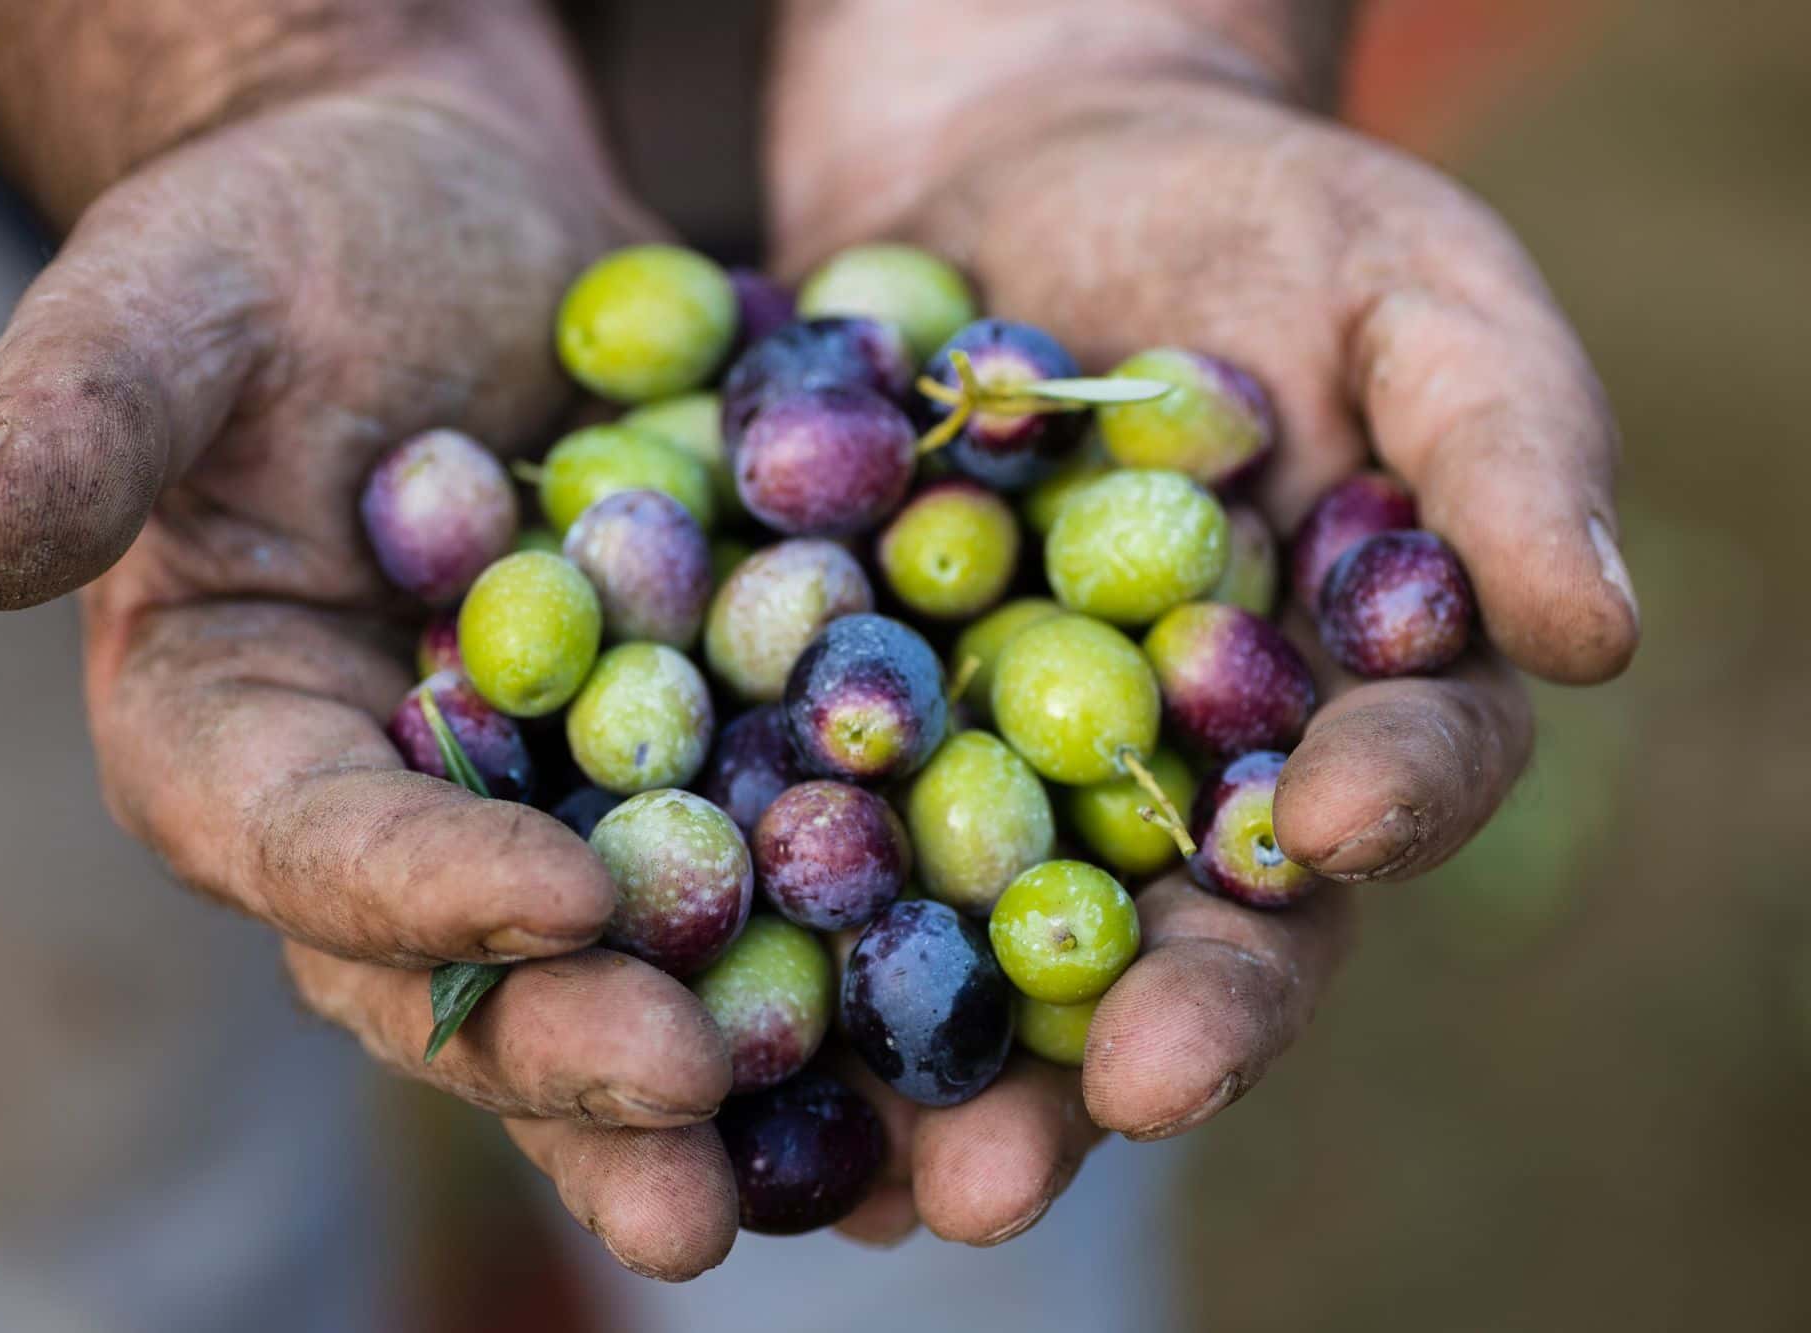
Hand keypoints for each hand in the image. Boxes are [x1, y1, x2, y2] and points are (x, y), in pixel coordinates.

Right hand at [0, 72, 746, 1277]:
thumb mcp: (174, 301)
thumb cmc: (284, 250)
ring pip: (645, 965)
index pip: (321, 846)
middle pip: (485, 971)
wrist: (459, 216)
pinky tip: (962, 994)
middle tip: (696, 1118)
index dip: (424, 889)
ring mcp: (560, 801)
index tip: (556, 907)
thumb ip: (88, 421)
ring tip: (846, 1158)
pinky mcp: (695, 755)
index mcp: (247, 748)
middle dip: (585, 1052)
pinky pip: (775, 854)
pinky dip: (865, 930)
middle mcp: (406, 815)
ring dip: (744, 1064)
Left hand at [759, 32, 1639, 1246]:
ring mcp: (1012, 775)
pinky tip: (742, 1021)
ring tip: (929, 1175)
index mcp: (1343, 703)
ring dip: (968, 1063)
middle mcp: (1183, 784)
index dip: (1374, 815)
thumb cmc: (1265, 226)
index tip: (1325, 830)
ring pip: (1001, 946)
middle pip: (1194, 928)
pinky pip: (824, 844)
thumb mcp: (1409, 291)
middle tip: (1123, 1106)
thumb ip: (1505, 446)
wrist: (1033, 173)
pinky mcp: (855, 739)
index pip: (1389, 784)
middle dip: (1168, 1024)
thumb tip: (1595, 634)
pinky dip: (791, 936)